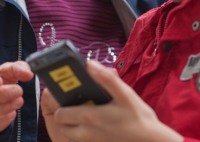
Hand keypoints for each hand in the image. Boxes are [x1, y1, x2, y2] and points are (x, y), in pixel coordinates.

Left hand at [41, 60, 182, 141]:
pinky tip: (97, 127)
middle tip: (80, 104)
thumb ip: (106, 79)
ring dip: (73, 126)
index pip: (59, 112)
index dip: (61, 103)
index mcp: (89, 116)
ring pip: (70, 135)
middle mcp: (86, 133)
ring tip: (88, 116)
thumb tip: (89, 64)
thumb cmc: (139, 118)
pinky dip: (83, 135)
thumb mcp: (125, 94)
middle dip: (66, 114)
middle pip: (62, 125)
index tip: (69, 96)